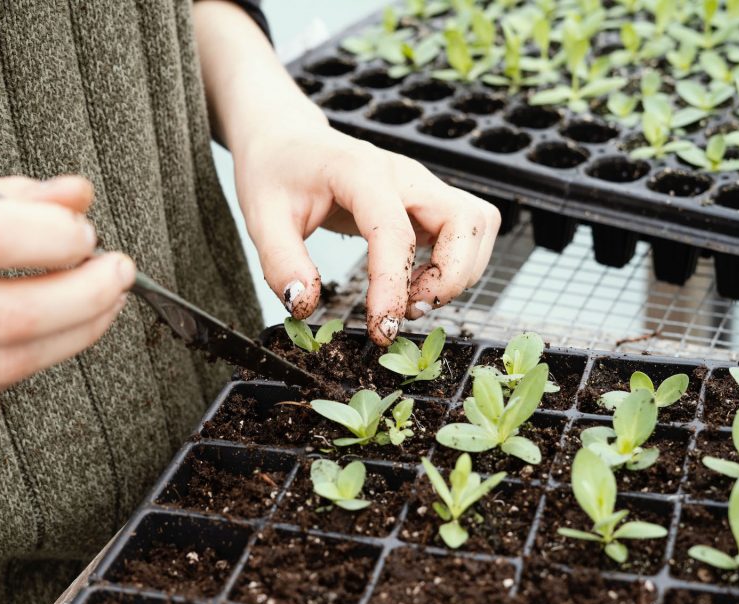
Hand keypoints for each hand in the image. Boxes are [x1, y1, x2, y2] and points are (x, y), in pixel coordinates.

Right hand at [0, 175, 133, 425]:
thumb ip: (9, 194)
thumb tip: (79, 197)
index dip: (54, 238)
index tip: (87, 233)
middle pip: (10, 317)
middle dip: (86, 297)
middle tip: (118, 275)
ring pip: (9, 365)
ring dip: (76, 333)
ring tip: (100, 303)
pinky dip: (35, 359)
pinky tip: (50, 332)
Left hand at [232, 124, 498, 346]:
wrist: (287, 140)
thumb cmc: (275, 173)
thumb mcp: (261, 217)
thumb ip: (281, 263)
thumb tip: (305, 305)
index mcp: (360, 172)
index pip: (394, 232)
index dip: (393, 286)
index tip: (381, 328)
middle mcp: (404, 174)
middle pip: (466, 220)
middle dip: (451, 277)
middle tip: (409, 310)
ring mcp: (421, 185)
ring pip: (477, 225)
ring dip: (459, 272)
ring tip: (413, 299)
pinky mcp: (427, 201)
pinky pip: (467, 231)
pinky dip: (456, 265)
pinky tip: (415, 285)